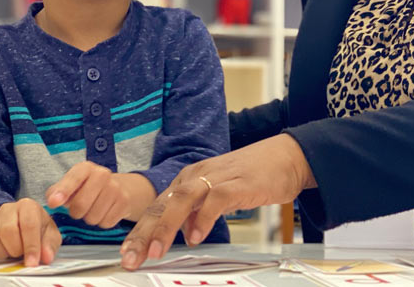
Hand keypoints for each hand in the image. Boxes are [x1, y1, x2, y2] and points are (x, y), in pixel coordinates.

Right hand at [0, 198, 60, 266]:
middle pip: (7, 230)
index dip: (31, 246)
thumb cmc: (36, 229)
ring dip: (0, 251)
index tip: (32, 262)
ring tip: (8, 252)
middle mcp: (8, 208)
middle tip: (19, 254)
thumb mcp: (49, 235)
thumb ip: (49, 245)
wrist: (20, 223)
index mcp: (28, 206)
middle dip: (15, 249)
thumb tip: (46, 257)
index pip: (28, 225)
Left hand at [46, 161, 155, 227]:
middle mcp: (103, 174)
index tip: (53, 203)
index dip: (62, 192)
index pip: (73, 179)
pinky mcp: (125, 202)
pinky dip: (102, 222)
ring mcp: (116, 188)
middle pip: (81, 204)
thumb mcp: (70, 184)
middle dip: (76, 212)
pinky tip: (104, 212)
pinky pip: (106, 223)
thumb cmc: (87, 188)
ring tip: (92, 208)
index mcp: (86, 168)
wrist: (117, 188)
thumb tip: (53, 201)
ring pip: (93, 217)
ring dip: (89, 218)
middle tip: (79, 208)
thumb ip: (56, 192)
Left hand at [119, 133, 315, 269]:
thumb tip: (184, 231)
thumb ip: (199, 210)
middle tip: (131, 257)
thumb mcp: (218, 194)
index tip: (127, 253)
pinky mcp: (237, 183)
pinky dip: (204, 218)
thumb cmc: (253, 175)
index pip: (157, 207)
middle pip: (163, 205)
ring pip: (182, 201)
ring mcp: (216, 178)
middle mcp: (197, 176)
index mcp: (189, 179)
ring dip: (166, 227)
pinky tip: (196, 236)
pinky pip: (215, 200)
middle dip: (144, 233)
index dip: (140, 231)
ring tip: (156, 251)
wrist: (286, 156)